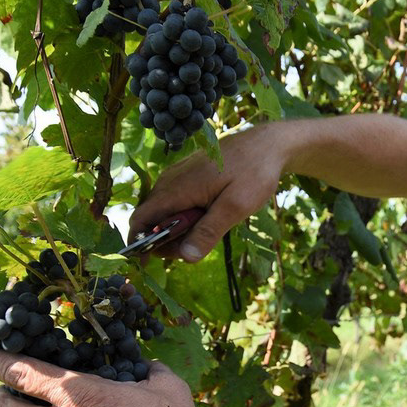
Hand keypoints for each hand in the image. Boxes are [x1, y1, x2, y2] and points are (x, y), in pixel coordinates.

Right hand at [130, 124, 287, 262]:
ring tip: (206, 234)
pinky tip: (208, 219)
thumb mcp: (235, 207)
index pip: (140, 219)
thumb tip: (186, 257)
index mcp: (175, 189)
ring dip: (177, 230)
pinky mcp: (189, 176)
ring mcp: (178, 177)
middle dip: (164, 241)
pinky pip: (177, 201)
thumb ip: (209, 232)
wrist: (267, 144)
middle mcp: (170, 181)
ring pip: (165, 211)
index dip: (139, 243)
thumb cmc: (253, 173)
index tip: (150, 262)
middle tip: (193, 250)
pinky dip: (185, 217)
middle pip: (151, 219)